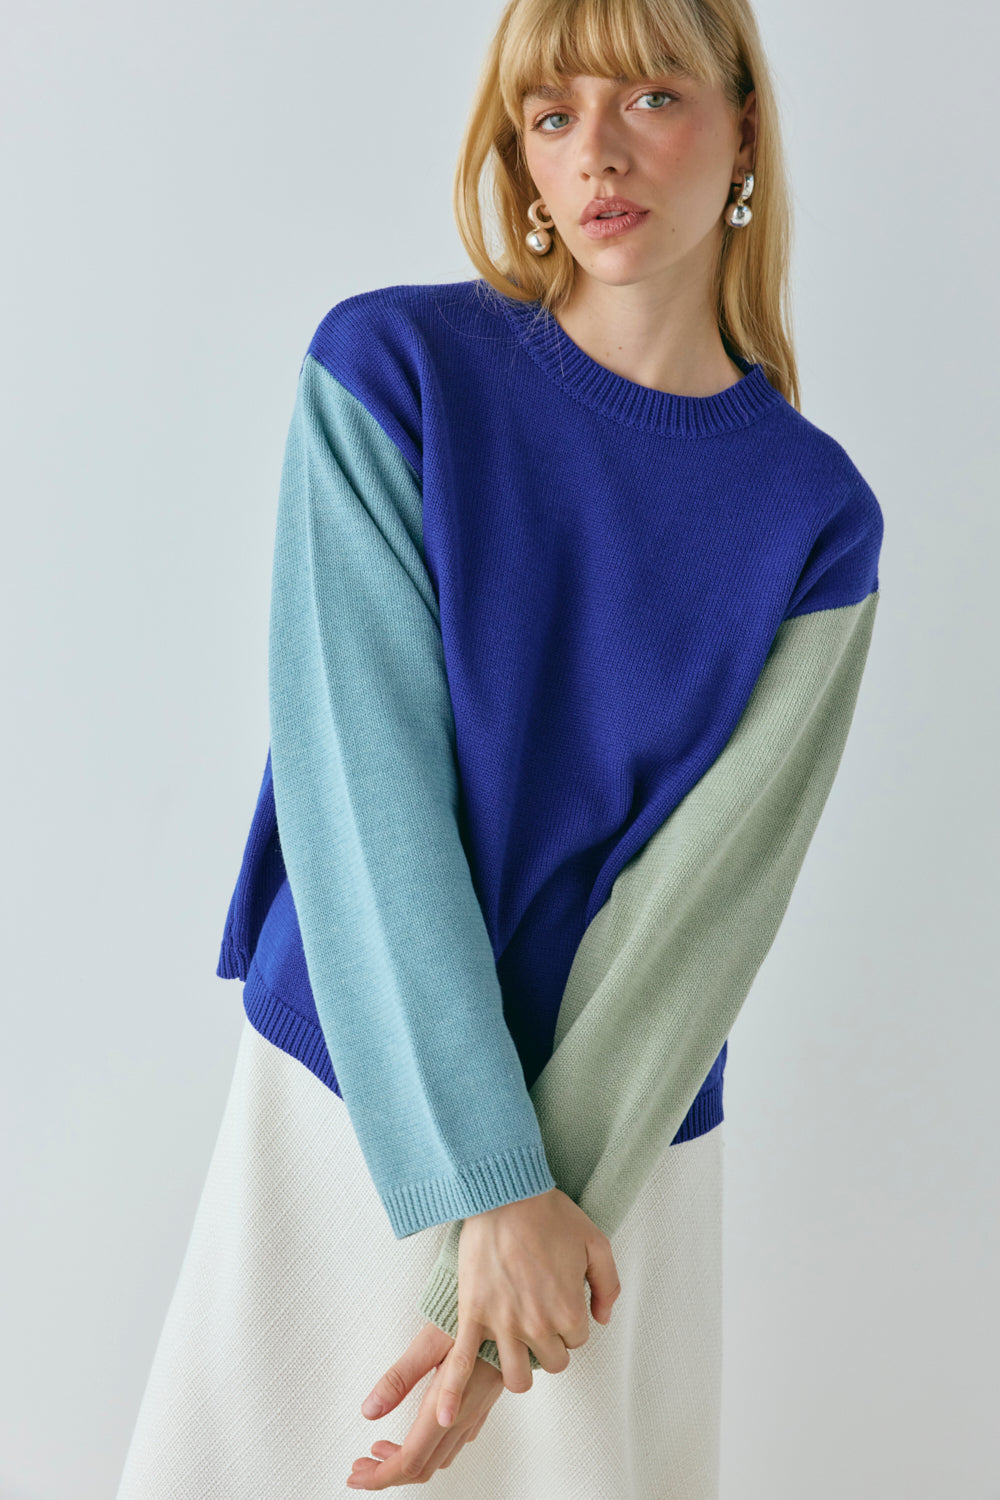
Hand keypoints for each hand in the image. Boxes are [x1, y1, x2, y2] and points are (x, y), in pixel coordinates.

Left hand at [347, 1321, 503, 1488]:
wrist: (510, 1310)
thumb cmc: (473, 1319)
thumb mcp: (429, 1342)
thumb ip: (399, 1378)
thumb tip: (371, 1409)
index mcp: (446, 1409)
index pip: (409, 1460)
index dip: (380, 1475)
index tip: (358, 1474)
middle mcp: (462, 1418)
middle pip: (422, 1466)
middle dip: (386, 1474)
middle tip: (361, 1468)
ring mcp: (474, 1413)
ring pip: (439, 1458)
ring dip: (407, 1463)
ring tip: (381, 1451)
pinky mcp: (481, 1404)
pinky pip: (454, 1443)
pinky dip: (428, 1449)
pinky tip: (418, 1434)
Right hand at [434, 1186, 619, 1426]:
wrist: (506, 1193)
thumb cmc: (552, 1215)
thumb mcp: (597, 1244)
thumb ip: (608, 1286)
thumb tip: (601, 1320)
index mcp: (569, 1312)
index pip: (577, 1341)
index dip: (571, 1321)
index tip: (560, 1300)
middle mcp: (537, 1326)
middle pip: (552, 1363)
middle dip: (551, 1344)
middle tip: (541, 1318)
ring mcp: (502, 1324)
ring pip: (517, 1376)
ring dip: (521, 1369)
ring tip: (518, 1351)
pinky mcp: (472, 1315)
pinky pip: (460, 1364)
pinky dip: (451, 1394)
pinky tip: (444, 1415)